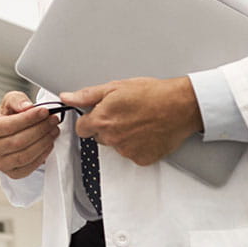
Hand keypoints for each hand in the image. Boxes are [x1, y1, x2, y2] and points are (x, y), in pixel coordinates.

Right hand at [0, 91, 59, 178]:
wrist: (8, 134)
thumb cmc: (8, 118)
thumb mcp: (9, 103)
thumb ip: (17, 100)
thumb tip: (27, 106)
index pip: (10, 125)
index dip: (29, 118)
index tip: (44, 111)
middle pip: (19, 141)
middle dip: (40, 129)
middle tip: (53, 120)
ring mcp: (0, 163)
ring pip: (25, 155)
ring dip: (44, 142)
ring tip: (53, 130)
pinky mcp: (12, 173)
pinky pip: (30, 167)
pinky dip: (42, 155)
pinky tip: (49, 143)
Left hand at [60, 76, 203, 165]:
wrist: (181, 105)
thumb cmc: (151, 93)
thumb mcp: (115, 87)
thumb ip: (87, 95)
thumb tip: (66, 97)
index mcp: (101, 120)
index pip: (82, 129)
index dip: (90, 120)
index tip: (101, 114)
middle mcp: (112, 139)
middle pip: (99, 137)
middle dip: (107, 127)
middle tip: (125, 114)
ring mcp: (127, 151)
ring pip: (116, 146)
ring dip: (123, 137)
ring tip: (139, 121)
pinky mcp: (142, 159)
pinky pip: (133, 154)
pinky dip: (138, 146)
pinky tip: (147, 132)